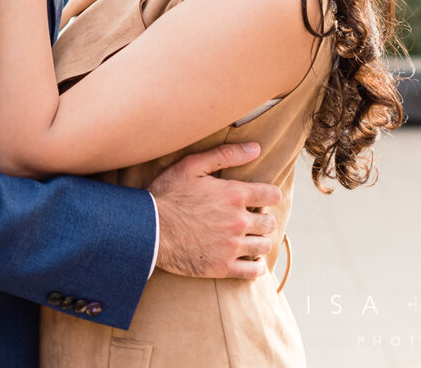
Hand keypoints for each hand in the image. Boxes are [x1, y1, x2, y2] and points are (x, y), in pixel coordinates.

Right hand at [149, 143, 282, 279]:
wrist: (149, 229)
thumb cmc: (168, 193)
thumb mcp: (193, 165)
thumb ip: (226, 155)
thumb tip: (256, 148)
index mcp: (233, 195)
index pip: (271, 195)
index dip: (270, 195)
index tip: (263, 197)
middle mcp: (238, 221)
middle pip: (270, 222)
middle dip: (264, 218)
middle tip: (252, 218)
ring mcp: (231, 247)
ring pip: (263, 245)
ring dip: (259, 240)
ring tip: (249, 237)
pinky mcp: (222, 267)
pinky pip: (253, 271)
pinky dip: (256, 266)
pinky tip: (250, 260)